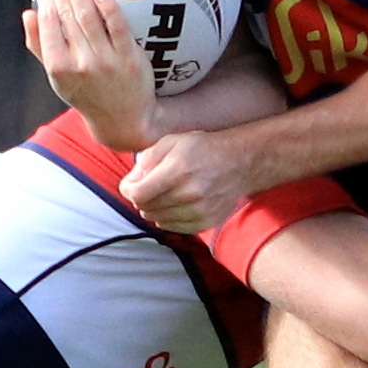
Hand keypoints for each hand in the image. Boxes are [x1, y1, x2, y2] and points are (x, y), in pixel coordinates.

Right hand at [20, 0, 155, 151]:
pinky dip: (107, 6)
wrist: (123, 121)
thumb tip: (28, 13)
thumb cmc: (86, 94)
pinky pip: (117, 26)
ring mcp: (106, 61)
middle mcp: (81, 64)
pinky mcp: (130, 58)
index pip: (50, 24)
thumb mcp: (58, 77)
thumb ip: (40, 46)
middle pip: (68, 16)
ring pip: (89, 17)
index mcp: (59, 68)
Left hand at [119, 127, 252, 233]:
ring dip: (153, 208)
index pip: (137, 194)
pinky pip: (172, 227)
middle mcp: (188, 194)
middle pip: (145, 208)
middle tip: (147, 186)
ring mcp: (198, 211)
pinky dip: (167, 217)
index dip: (128, 189)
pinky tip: (174, 203)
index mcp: (177, 170)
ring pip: (156, 219)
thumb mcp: (172, 141)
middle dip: (140, 197)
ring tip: (162, 193)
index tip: (130, 184)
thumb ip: (148, 158)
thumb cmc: (203, 148)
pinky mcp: (205, 222)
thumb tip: (132, 179)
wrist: (239, 163)